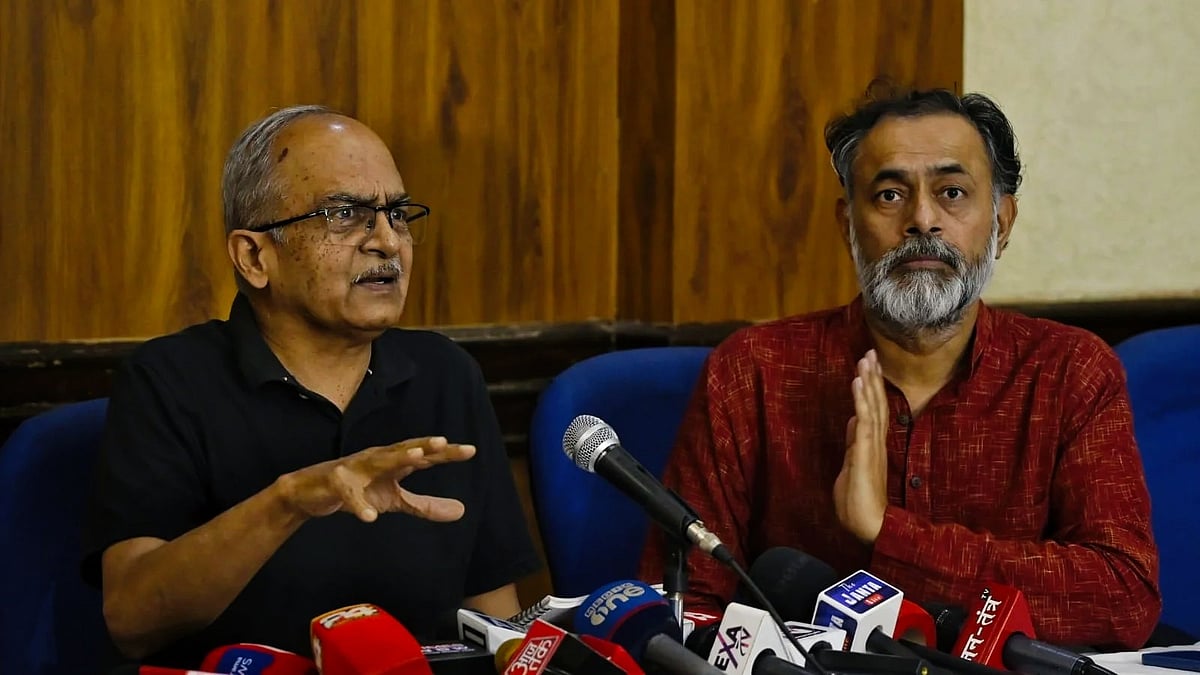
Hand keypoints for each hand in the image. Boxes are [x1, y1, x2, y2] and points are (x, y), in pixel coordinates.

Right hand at [275, 436, 474, 522]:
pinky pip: (349, 494)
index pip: (424, 455)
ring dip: (397, 457)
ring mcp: (355, 469)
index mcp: (393, 462)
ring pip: (378, 461)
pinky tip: (371, 517)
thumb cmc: (357, 489)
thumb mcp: (394, 499)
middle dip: (423, 445)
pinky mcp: (335, 484)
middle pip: (404, 450)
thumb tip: (462, 511)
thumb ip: (425, 505)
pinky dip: (359, 505)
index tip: (471, 450)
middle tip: (443, 442)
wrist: (309, 492)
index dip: (446, 452)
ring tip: (418, 458)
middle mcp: (377, 459)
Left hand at [833, 349, 888, 543]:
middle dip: (872, 376)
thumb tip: (853, 422)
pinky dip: (861, 399)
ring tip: (866, 358)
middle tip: (871, 352)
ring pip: (871, 406)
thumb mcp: (851, 466)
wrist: (869, 526)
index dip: (871, 387)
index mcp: (871, 445)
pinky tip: (859, 382)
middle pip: (875, 402)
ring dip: (868, 381)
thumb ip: (854, 443)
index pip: (873, 409)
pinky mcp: (865, 452)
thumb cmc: (859, 503)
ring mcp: (871, 446)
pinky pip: (864, 421)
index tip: (869, 365)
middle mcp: (875, 441)